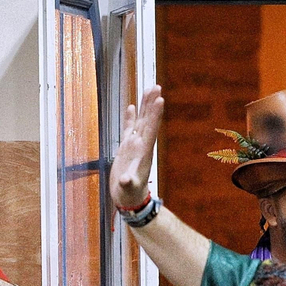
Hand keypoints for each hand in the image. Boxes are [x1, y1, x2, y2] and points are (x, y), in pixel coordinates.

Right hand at [112, 85, 163, 209]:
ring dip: (144, 106)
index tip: (160, 100)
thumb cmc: (129, 194)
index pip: (150, 130)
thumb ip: (127, 184)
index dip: (154, 115)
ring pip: (140, 121)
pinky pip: (128, 128)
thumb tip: (125, 180)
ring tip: (149, 89)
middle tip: (156, 86)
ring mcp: (133, 145)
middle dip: (151, 104)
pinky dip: (129, 117)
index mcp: (143, 152)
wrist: (129, 199)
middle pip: (147, 120)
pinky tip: (131, 106)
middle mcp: (140, 145)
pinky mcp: (126, 148)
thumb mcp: (128, 189)